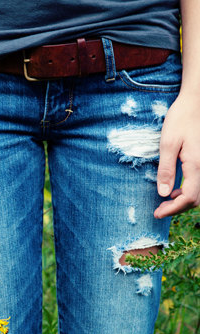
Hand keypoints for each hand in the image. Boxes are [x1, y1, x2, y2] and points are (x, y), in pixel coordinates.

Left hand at [155, 92, 199, 218]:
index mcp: (196, 165)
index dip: (172, 209)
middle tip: (159, 210)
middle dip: (177, 208)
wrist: (196, 101)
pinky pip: (199, 182)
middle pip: (195, 199)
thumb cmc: (181, 118)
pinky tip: (175, 188)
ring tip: (165, 200)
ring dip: (182, 200)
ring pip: (198, 193)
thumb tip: (163, 193)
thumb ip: (166, 169)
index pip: (188, 198)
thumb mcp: (168, 143)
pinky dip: (188, 191)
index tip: (157, 213)